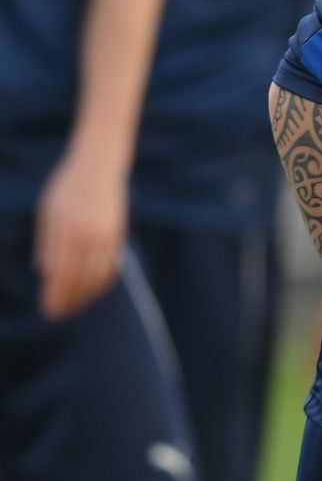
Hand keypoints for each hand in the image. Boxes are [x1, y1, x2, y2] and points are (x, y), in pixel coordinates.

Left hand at [34, 149, 127, 319]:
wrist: (99, 165)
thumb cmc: (67, 185)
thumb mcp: (48, 210)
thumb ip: (46, 241)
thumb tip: (44, 271)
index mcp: (67, 230)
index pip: (61, 273)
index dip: (55, 294)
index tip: (48, 309)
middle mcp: (89, 235)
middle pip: (79, 278)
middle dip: (69, 300)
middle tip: (59, 315)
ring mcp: (106, 235)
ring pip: (98, 275)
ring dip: (86, 296)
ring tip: (76, 308)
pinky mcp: (118, 234)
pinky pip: (112, 265)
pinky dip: (103, 281)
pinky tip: (94, 290)